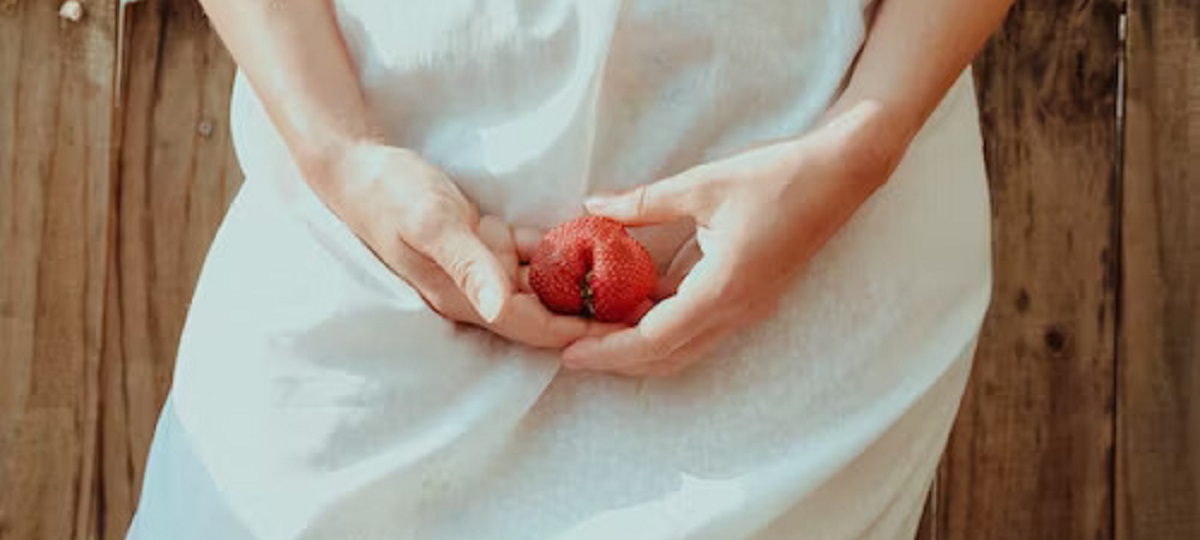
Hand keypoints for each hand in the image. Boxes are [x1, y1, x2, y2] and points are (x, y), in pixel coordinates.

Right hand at [324, 142, 619, 348]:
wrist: (359, 167)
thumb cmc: (390, 195)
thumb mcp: (431, 224)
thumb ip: (468, 264)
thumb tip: (500, 308)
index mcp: (465, 295)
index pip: (533, 325)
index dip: (577, 330)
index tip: (623, 330)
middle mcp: (479, 289)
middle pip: (545, 311)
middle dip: (590, 311)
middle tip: (643, 301)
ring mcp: (483, 266)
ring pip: (545, 282)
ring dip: (584, 279)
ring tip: (633, 274)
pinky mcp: (486, 241)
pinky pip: (535, 251)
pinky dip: (564, 246)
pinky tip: (599, 238)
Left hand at [561, 106, 901, 375]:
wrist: (839, 175)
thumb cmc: (776, 177)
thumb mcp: (701, 185)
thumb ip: (643, 203)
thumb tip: (592, 207)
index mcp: (722, 289)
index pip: (654, 339)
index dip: (608, 351)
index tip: (570, 354)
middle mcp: (736, 311)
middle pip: (666, 357)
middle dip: (616, 359)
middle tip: (569, 349)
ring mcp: (746, 309)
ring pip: (683, 348)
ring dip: (638, 346)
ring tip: (592, 332)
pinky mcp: (748, 299)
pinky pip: (698, 328)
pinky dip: (661, 327)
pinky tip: (631, 306)